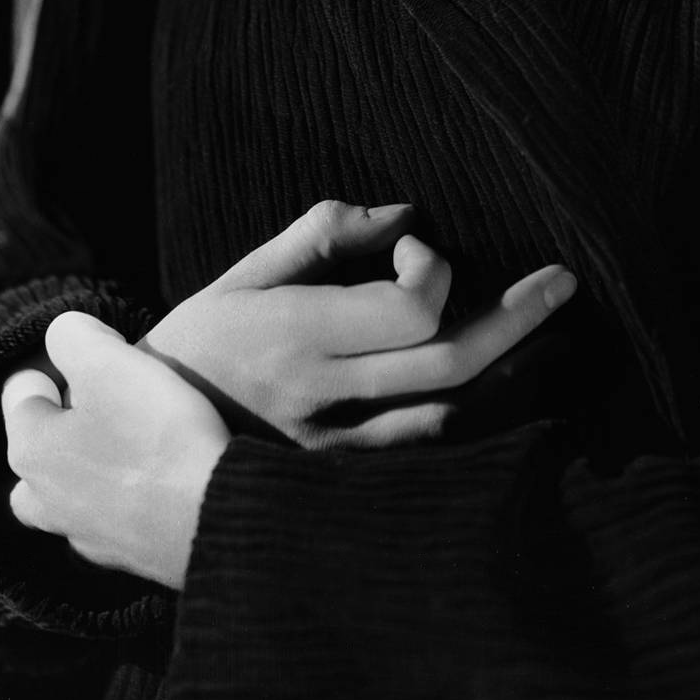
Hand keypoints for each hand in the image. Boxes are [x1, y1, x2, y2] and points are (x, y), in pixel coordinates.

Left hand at [4, 312, 227, 591]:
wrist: (211, 516)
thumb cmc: (153, 435)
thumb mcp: (109, 362)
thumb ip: (73, 336)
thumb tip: (66, 336)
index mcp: (31, 450)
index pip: (20, 390)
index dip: (55, 363)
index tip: (93, 357)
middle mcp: (45, 501)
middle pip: (37, 451)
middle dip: (61, 426)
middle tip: (106, 404)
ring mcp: (85, 535)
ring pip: (72, 490)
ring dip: (94, 465)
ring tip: (136, 441)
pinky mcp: (126, 556)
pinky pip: (113, 516)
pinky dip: (128, 497)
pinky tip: (160, 480)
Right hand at [141, 199, 576, 449]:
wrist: (135, 458)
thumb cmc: (195, 348)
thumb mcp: (242, 276)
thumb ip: (321, 235)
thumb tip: (405, 213)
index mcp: (294, 338)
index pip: (410, 309)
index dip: (435, 269)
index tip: (421, 247)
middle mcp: (322, 401)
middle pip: (449, 362)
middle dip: (518, 317)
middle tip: (564, 280)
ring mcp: (336, 454)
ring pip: (452, 417)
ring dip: (515, 372)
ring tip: (554, 331)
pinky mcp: (343, 486)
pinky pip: (429, 455)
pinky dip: (478, 421)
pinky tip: (509, 389)